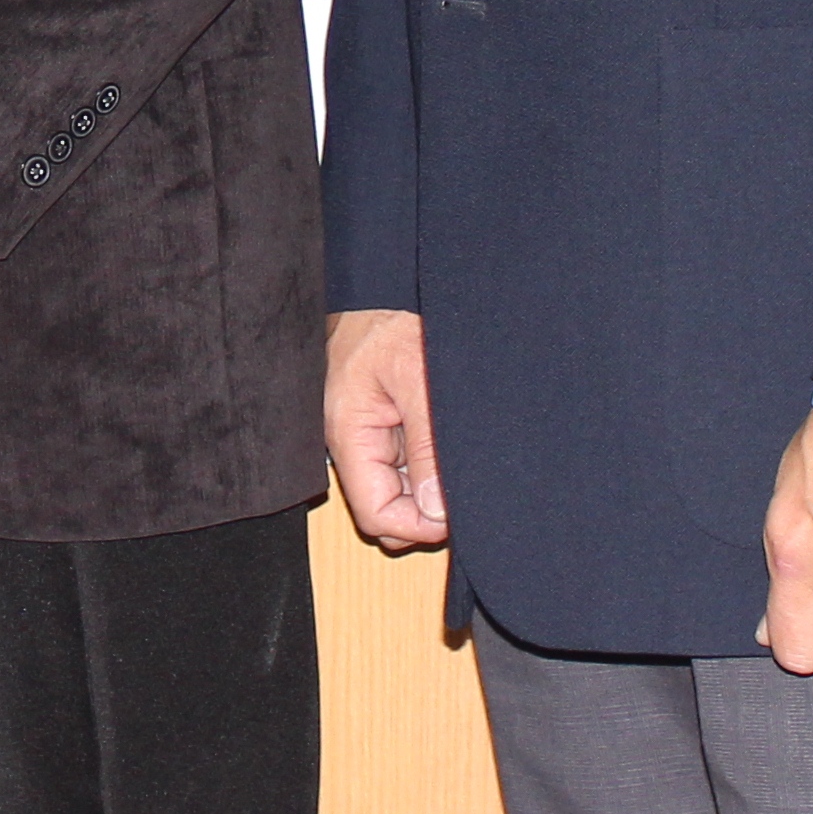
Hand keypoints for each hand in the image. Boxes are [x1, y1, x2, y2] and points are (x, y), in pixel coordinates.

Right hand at [323, 309, 447, 547]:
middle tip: (465, 492)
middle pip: (386, 511)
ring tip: (460, 466)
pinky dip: (429, 471)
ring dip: (430, 492)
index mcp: (348, 434)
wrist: (378, 287)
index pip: (376, 515)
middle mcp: (351, 444)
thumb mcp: (416, 377)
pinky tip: (448, 453)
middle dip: (425, 514)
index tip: (457, 514)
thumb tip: (438, 510)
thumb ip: (426, 444)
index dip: (418, 526)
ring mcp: (366, 438)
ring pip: (398, 493)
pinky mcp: (381, 429)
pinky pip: (403, 469)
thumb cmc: (388, 323)